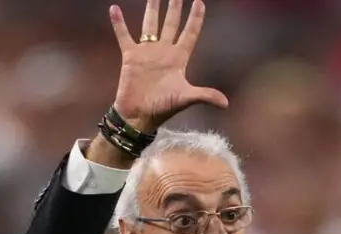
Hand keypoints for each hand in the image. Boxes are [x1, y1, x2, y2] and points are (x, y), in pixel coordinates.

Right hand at [108, 0, 227, 132]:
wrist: (140, 115)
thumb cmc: (164, 108)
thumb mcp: (186, 98)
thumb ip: (205, 96)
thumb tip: (226, 103)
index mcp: (179, 59)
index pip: (189, 33)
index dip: (195, 18)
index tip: (199, 2)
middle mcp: (164, 52)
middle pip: (171, 24)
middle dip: (175, 8)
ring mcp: (147, 52)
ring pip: (150, 25)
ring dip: (152, 10)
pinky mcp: (130, 56)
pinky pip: (124, 35)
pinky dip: (119, 23)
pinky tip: (114, 8)